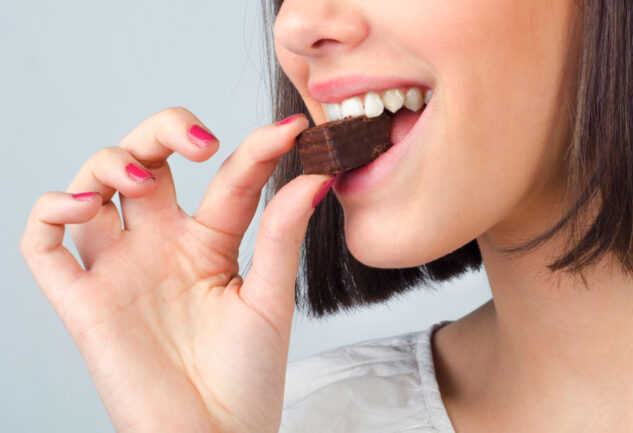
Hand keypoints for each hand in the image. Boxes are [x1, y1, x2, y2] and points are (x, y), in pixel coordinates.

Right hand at [20, 107, 331, 432]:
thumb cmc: (247, 377)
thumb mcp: (271, 299)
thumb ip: (283, 235)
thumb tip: (316, 176)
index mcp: (209, 242)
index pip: (226, 178)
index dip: (256, 149)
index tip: (291, 132)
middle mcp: (160, 245)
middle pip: (145, 159)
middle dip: (162, 130)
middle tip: (200, 141)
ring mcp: (120, 269)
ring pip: (91, 187)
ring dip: (107, 163)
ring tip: (143, 181)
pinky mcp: (83, 301)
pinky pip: (43, 245)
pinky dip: (49, 211)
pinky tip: (82, 205)